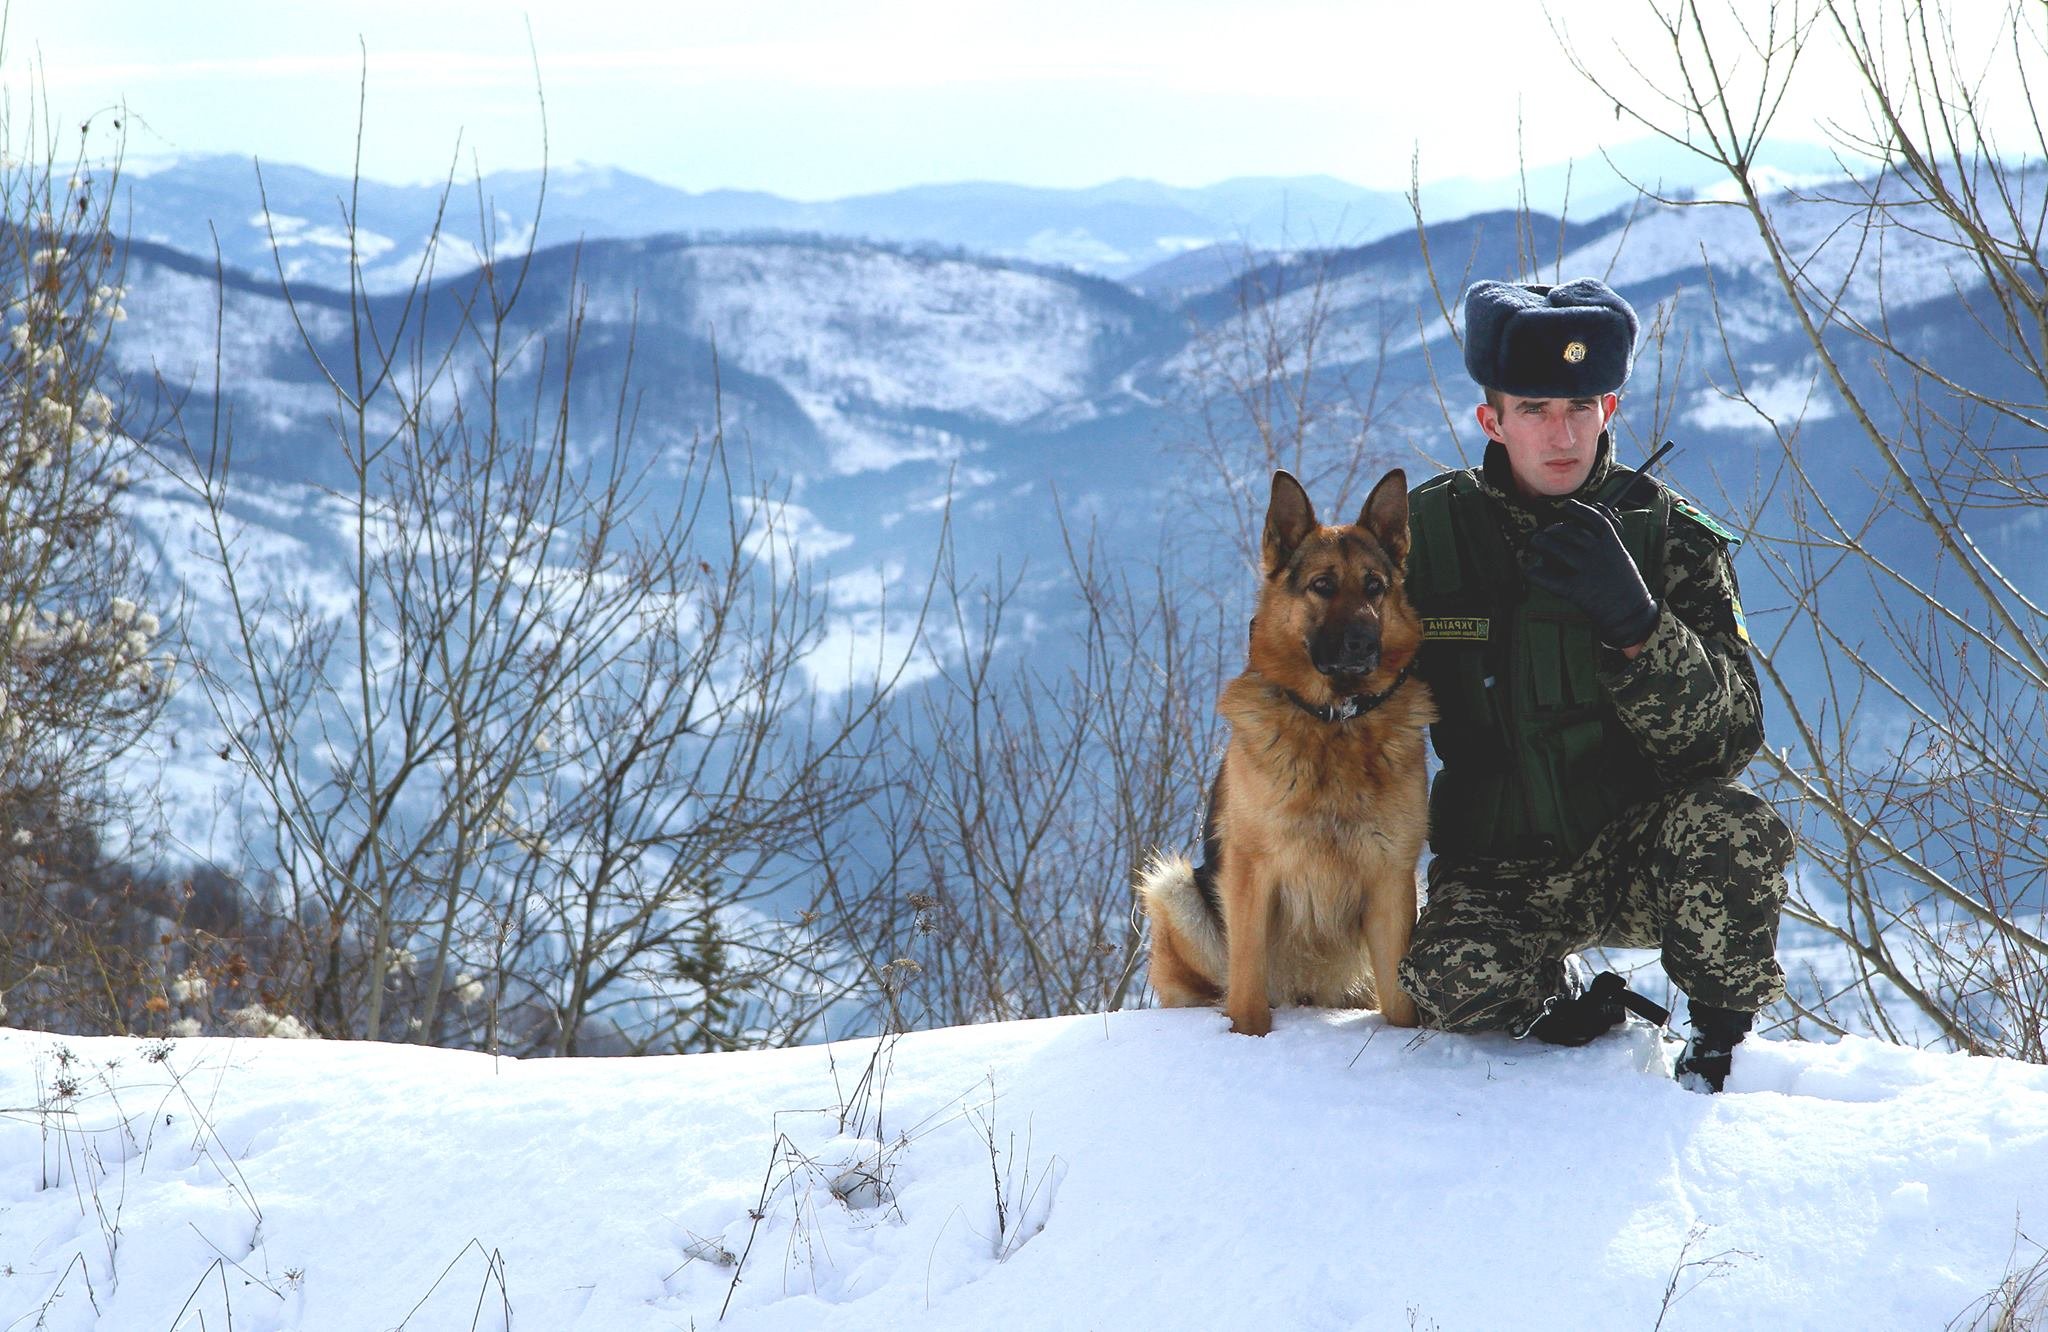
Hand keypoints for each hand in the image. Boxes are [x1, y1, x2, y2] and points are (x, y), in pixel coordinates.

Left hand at [1523, 500, 1658, 648]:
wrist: (1631, 613)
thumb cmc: (1625, 583)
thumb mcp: (1621, 555)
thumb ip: (1610, 537)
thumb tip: (1603, 514)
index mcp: (1612, 544)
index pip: (1594, 519)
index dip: (1579, 510)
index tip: (1567, 506)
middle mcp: (1598, 554)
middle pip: (1571, 532)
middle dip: (1554, 529)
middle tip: (1544, 532)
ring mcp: (1587, 571)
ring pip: (1558, 549)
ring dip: (1543, 543)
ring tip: (1535, 541)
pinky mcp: (1576, 590)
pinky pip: (1550, 579)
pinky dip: (1536, 573)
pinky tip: (1529, 569)